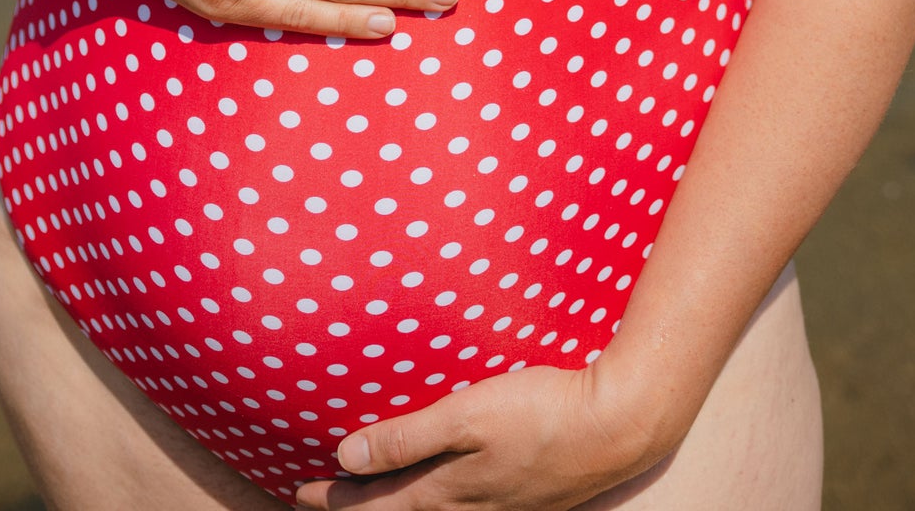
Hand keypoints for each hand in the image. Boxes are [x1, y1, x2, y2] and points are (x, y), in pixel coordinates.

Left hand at [295, 363, 664, 510]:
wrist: (617, 426)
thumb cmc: (541, 413)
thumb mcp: (467, 414)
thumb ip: (408, 436)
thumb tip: (346, 456)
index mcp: (447, 493)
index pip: (375, 504)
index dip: (335, 499)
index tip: (298, 491)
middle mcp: (468, 510)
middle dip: (356, 506)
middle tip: (320, 495)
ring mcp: (499, 508)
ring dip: (394, 503)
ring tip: (371, 490)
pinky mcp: (523, 498)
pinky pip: (461, 506)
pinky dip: (431, 499)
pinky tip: (440, 483)